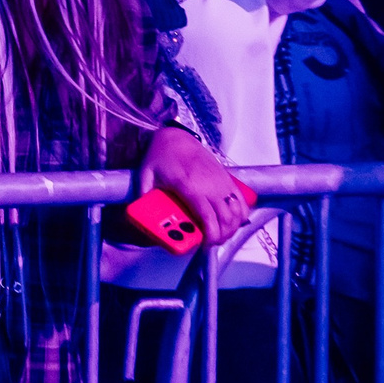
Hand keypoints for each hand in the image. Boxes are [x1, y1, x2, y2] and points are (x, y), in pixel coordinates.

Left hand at [135, 128, 252, 247]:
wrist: (176, 137)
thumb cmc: (160, 157)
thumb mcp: (145, 176)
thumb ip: (144, 196)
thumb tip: (142, 217)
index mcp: (189, 187)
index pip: (208, 217)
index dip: (211, 235)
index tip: (206, 244)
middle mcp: (210, 185)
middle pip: (226, 218)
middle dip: (222, 236)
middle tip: (212, 243)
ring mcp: (220, 181)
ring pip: (237, 211)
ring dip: (232, 227)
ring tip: (221, 234)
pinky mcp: (226, 178)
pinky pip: (241, 199)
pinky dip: (241, 213)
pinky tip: (234, 221)